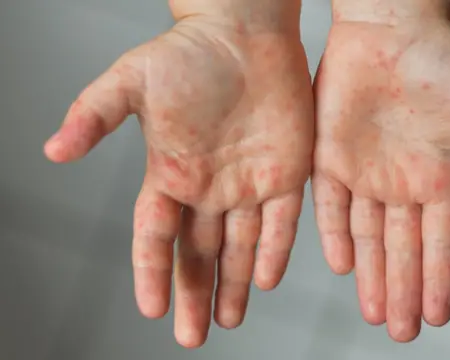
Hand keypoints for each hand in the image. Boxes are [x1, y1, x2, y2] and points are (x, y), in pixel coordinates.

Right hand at [44, 9, 312, 346]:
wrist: (245, 33)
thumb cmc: (188, 52)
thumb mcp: (132, 80)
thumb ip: (94, 115)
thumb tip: (52, 151)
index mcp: (170, 173)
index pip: (155, 235)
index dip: (151, 272)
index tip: (152, 309)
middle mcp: (208, 188)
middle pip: (197, 253)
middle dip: (194, 295)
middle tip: (192, 337)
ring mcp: (247, 183)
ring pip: (239, 247)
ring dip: (234, 285)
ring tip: (228, 320)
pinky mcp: (285, 173)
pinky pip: (280, 222)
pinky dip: (273, 251)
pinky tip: (265, 279)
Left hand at [312, 14, 449, 341]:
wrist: (389, 24)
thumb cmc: (443, 52)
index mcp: (439, 175)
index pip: (443, 239)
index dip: (441, 276)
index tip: (439, 314)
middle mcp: (401, 181)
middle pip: (403, 249)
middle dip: (403, 290)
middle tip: (402, 332)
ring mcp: (365, 171)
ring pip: (368, 236)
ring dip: (372, 275)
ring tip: (378, 314)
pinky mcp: (331, 156)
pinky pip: (331, 205)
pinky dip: (335, 235)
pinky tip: (344, 266)